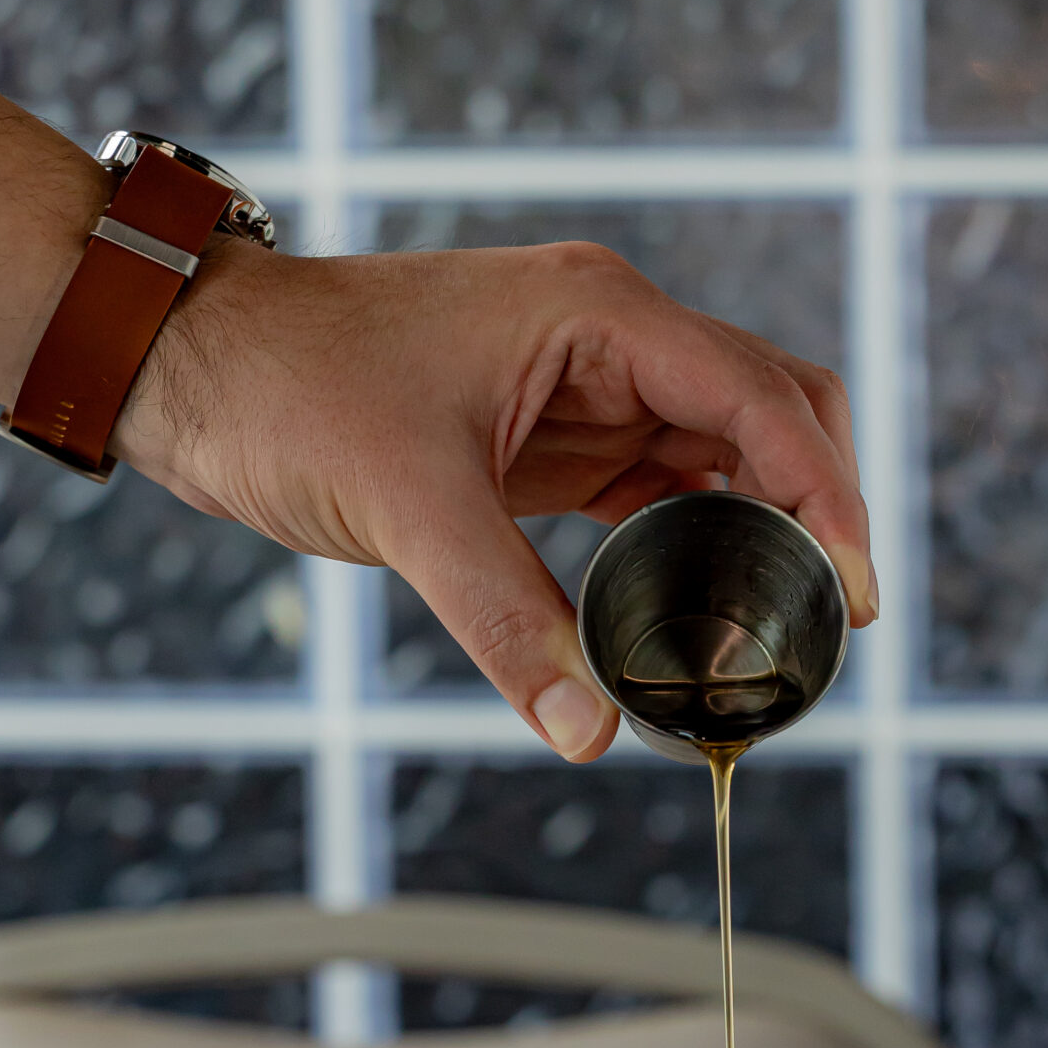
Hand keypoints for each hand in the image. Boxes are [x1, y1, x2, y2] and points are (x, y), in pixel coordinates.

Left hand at [116, 236, 874, 758]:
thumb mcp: (406, 508)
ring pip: (726, 449)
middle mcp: (611, 338)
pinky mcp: (554, 434)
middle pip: (773, 410)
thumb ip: (508, 622)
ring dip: (764, 527)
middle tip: (835, 615)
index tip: (856, 588)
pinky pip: (662, 484)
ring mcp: (586, 384)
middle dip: (820, 503)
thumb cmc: (286, 389)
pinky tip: (707, 608)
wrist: (191, 362)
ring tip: (782, 626)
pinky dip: (700, 540)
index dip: (827, 493)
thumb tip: (586, 732)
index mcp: (599, 314)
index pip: (762, 398)